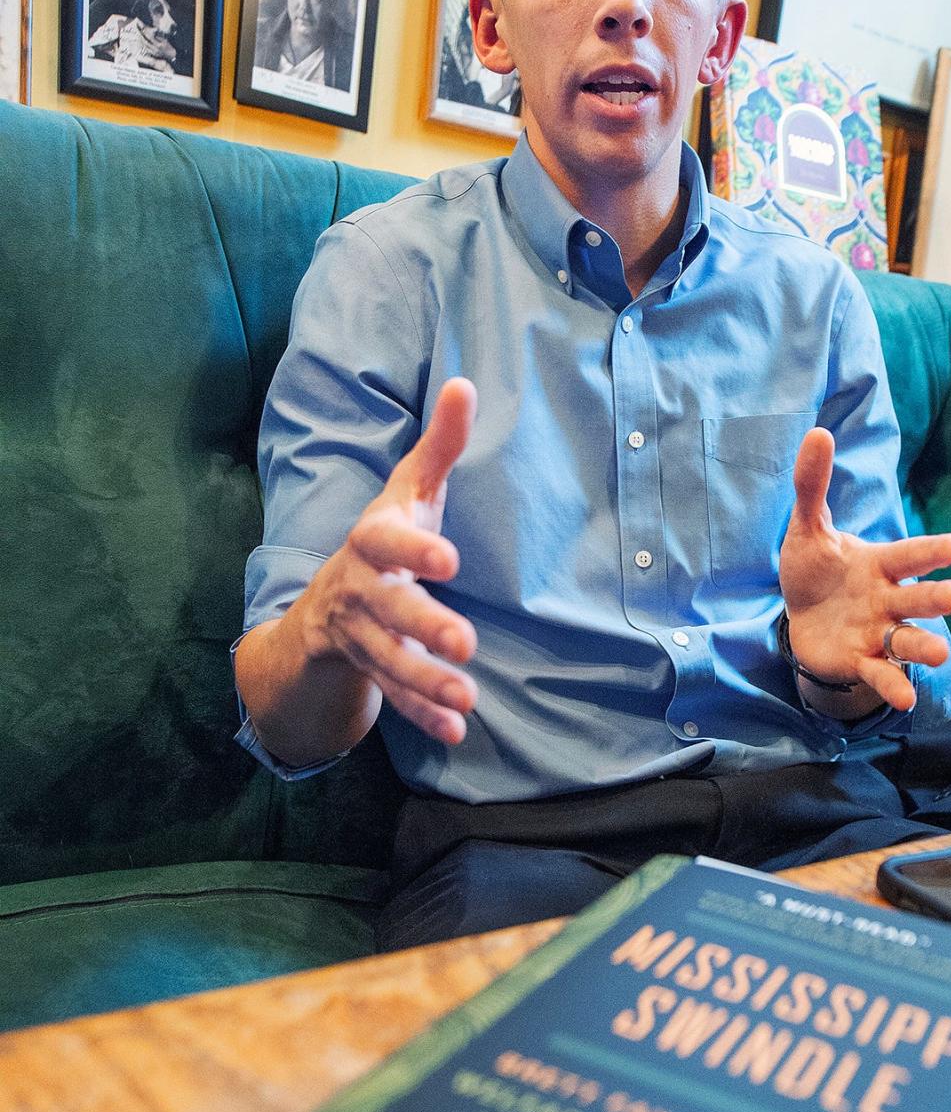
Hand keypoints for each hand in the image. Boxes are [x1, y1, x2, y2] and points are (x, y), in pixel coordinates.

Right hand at [300, 378, 479, 743]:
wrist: (322, 607)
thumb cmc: (384, 539)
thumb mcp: (408, 492)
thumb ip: (439, 445)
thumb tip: (464, 381)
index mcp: (371, 540)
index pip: (385, 541)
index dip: (414, 549)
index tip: (450, 561)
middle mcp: (358, 588)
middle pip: (387, 607)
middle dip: (424, 625)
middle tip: (467, 642)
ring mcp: (358, 634)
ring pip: (389, 659)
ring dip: (426, 680)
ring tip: (468, 698)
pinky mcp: (366, 670)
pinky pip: (392, 696)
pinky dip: (422, 714)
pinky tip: (455, 730)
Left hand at [779, 427, 950, 713]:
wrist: (801, 618)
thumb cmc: (816, 571)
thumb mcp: (808, 529)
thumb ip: (812, 485)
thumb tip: (817, 432)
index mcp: (880, 564)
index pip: (908, 555)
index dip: (928, 551)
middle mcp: (888, 599)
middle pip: (916, 599)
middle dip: (934, 598)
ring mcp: (878, 633)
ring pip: (909, 640)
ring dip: (924, 647)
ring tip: (940, 655)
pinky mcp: (862, 661)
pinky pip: (882, 674)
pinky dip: (893, 685)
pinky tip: (906, 699)